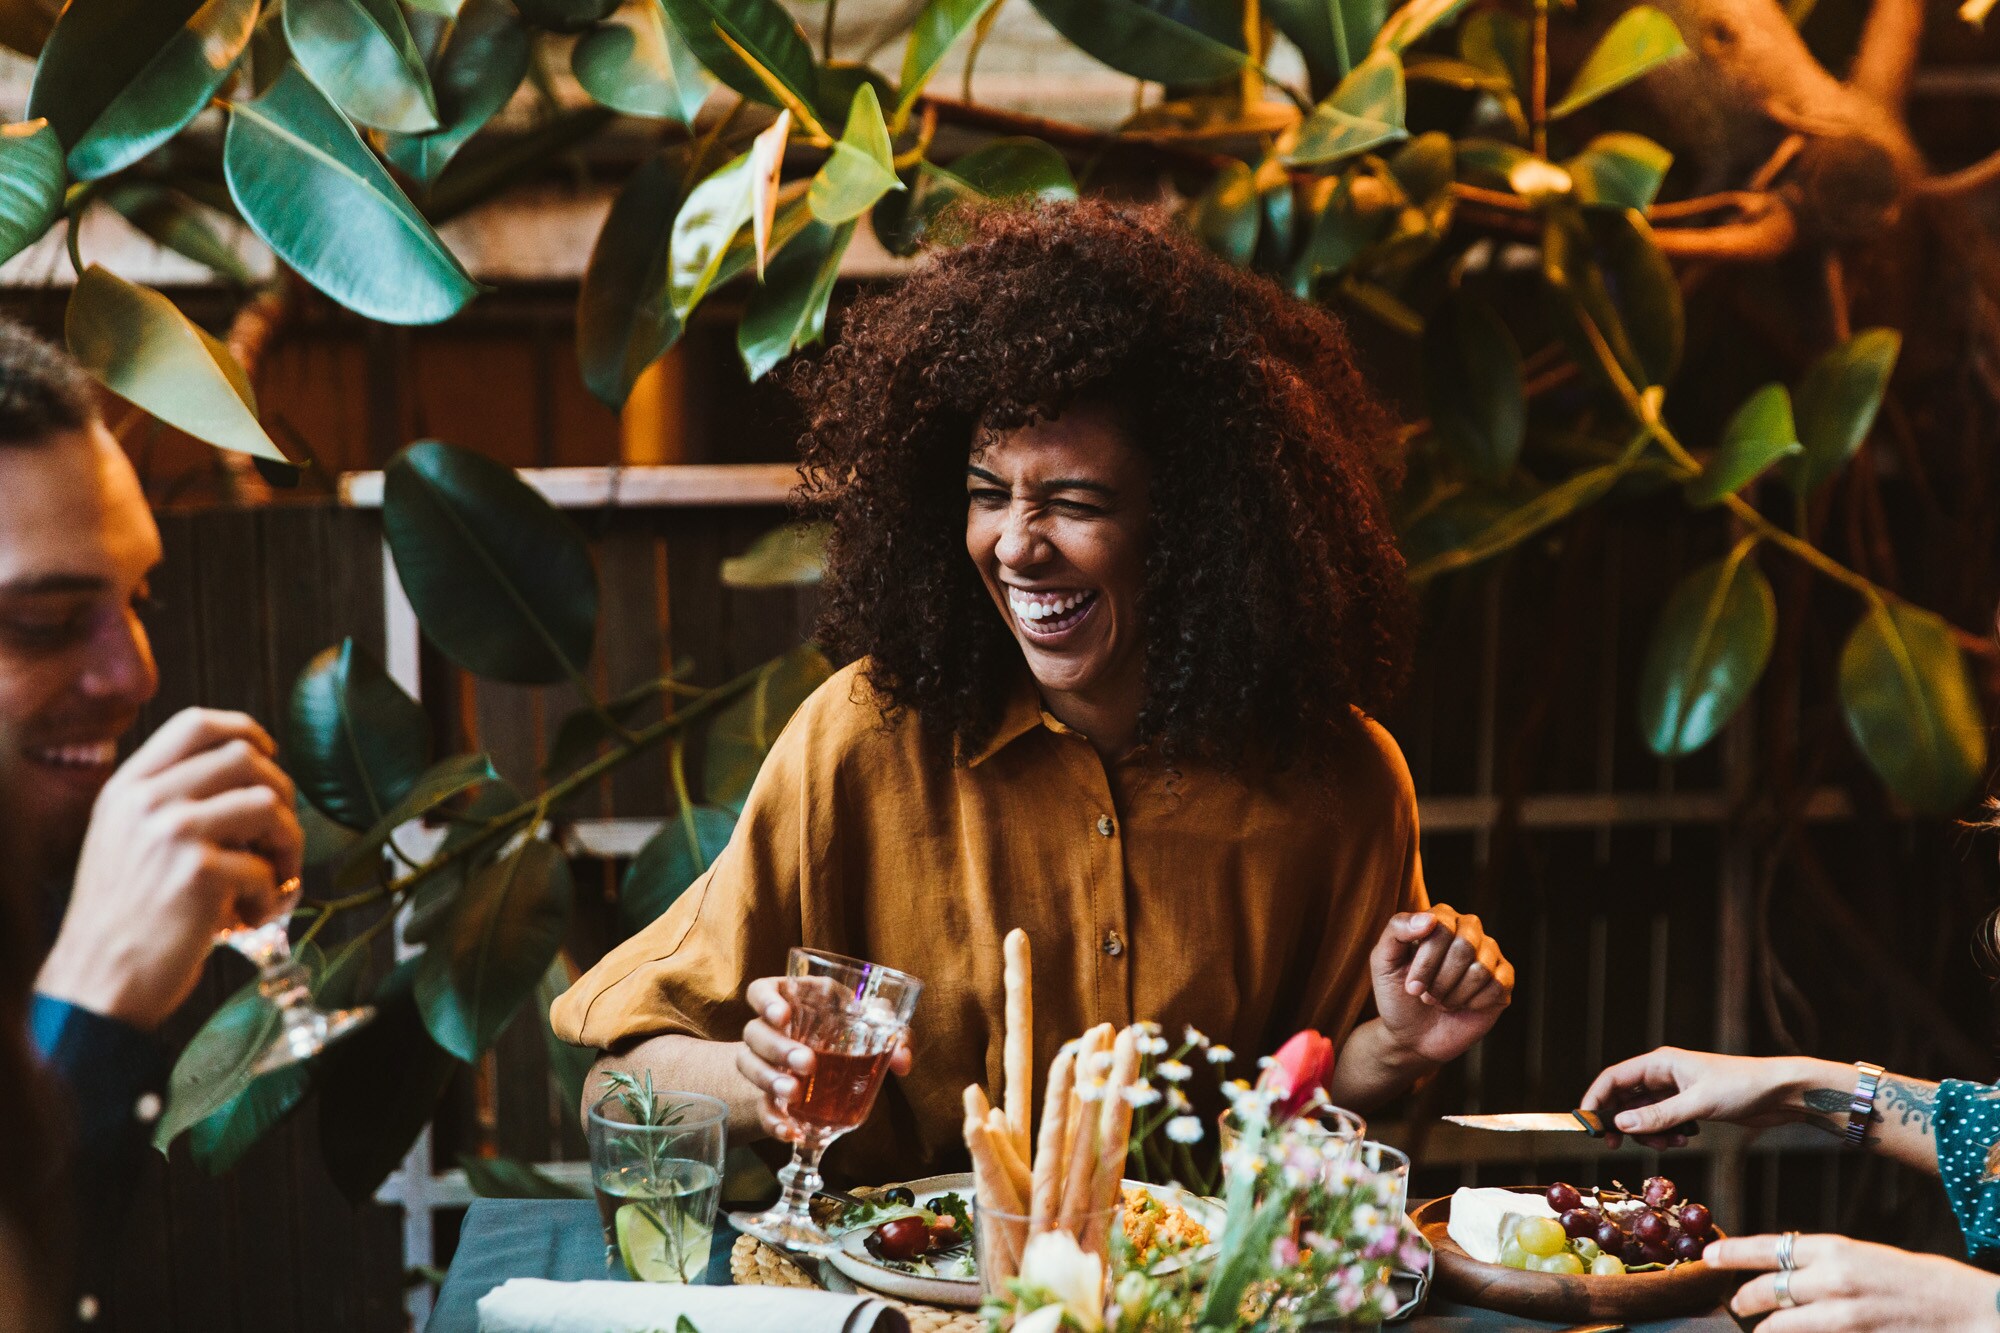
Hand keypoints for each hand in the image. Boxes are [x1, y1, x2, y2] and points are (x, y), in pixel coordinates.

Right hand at [35, 709, 301, 1030]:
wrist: (97, 982)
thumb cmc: (126, 919)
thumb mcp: (126, 839)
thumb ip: (170, 801)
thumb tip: (252, 776)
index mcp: (128, 788)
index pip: (195, 724)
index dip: (245, 729)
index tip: (271, 754)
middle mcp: (147, 801)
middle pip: (245, 757)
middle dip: (283, 794)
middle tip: (281, 837)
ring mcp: (172, 832)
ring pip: (269, 804)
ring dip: (288, 847)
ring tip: (274, 881)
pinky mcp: (200, 872)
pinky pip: (267, 869)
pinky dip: (272, 898)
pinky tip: (248, 919)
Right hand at [736, 974, 912, 1141]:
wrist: (814, 1069)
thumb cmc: (840, 1032)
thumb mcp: (862, 1024)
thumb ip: (888, 1032)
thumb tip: (903, 1060)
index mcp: (791, 1001)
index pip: (762, 991)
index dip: (766, 1000)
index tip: (782, 1016)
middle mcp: (769, 1030)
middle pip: (755, 1032)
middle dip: (778, 1047)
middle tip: (807, 1063)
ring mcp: (762, 1063)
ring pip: (749, 1065)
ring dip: (770, 1080)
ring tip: (795, 1093)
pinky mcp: (764, 1096)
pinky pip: (760, 1107)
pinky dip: (772, 1120)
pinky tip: (789, 1130)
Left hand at [1370, 905, 1513, 1067]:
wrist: (1412, 1035)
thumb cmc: (1397, 993)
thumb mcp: (1384, 960)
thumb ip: (1397, 930)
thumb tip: (1429, 918)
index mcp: (1440, 918)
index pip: (1441, 927)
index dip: (1426, 962)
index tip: (1411, 987)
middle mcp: (1469, 930)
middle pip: (1464, 946)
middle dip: (1440, 980)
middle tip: (1425, 997)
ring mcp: (1489, 955)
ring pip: (1480, 970)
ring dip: (1453, 995)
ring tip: (1441, 1001)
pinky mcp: (1503, 981)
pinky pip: (1496, 986)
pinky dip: (1471, 1003)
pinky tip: (1461, 1006)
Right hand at [1581, 1047, 1825, 1148]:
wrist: (1781, 1093)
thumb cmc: (1742, 1087)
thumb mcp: (1698, 1104)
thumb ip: (1658, 1115)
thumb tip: (1621, 1124)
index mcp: (1660, 1062)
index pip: (1614, 1078)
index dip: (1596, 1099)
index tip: (1587, 1125)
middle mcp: (1663, 1073)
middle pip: (1625, 1097)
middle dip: (1622, 1122)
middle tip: (1619, 1145)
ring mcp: (1676, 1090)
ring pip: (1644, 1112)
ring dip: (1648, 1132)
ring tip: (1667, 1144)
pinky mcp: (1689, 1104)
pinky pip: (1663, 1120)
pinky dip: (1665, 1133)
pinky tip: (1682, 1140)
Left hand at [1711, 1232, 1999, 1330]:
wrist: (1965, 1310)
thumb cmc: (1916, 1281)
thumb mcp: (1865, 1258)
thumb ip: (1825, 1264)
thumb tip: (1785, 1271)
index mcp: (1836, 1249)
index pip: (1769, 1247)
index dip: (1732, 1252)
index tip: (1707, 1256)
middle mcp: (1834, 1279)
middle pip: (1765, 1291)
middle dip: (1745, 1301)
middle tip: (1739, 1305)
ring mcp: (1844, 1315)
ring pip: (1779, 1325)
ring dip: (1765, 1329)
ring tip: (1762, 1327)